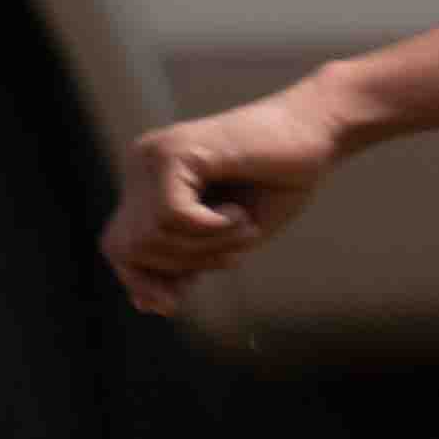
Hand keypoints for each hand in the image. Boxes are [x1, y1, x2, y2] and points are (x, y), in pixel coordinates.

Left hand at [105, 75, 363, 316]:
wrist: (319, 134)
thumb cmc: (279, 182)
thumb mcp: (225, 239)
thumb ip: (185, 264)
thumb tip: (147, 304)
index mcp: (148, 184)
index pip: (119, 247)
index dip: (142, 279)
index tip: (175, 301)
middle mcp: (141, 165)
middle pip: (129, 248)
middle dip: (183, 264)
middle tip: (233, 251)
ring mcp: (154, 155)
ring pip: (150, 236)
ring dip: (204, 247)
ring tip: (242, 225)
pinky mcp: (176, 151)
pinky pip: (173, 216)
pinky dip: (211, 228)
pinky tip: (238, 212)